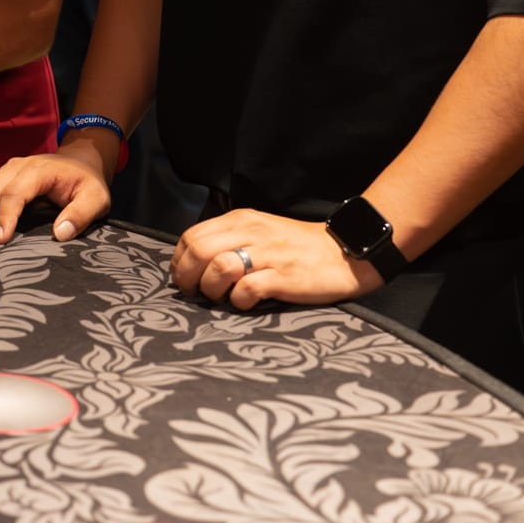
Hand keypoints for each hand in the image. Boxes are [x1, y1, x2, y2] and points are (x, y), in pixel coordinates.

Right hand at [0, 144, 111, 242]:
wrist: (81, 158)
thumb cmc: (87, 182)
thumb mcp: (96, 199)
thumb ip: (80, 215)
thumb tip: (60, 234)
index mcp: (38, 171)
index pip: (16, 193)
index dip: (7, 216)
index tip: (0, 239)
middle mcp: (17, 167)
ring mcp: (6, 170)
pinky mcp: (0, 176)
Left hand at [171, 208, 382, 309]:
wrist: (344, 251)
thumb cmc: (296, 246)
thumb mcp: (258, 231)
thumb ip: (229, 240)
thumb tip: (195, 261)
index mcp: (240, 220)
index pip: (191, 236)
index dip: (180, 261)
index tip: (184, 278)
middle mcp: (250, 233)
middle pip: (198, 251)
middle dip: (187, 277)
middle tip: (195, 293)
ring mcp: (267, 254)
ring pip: (218, 268)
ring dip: (212, 288)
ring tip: (222, 297)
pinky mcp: (284, 277)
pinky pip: (247, 289)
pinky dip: (239, 300)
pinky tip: (246, 301)